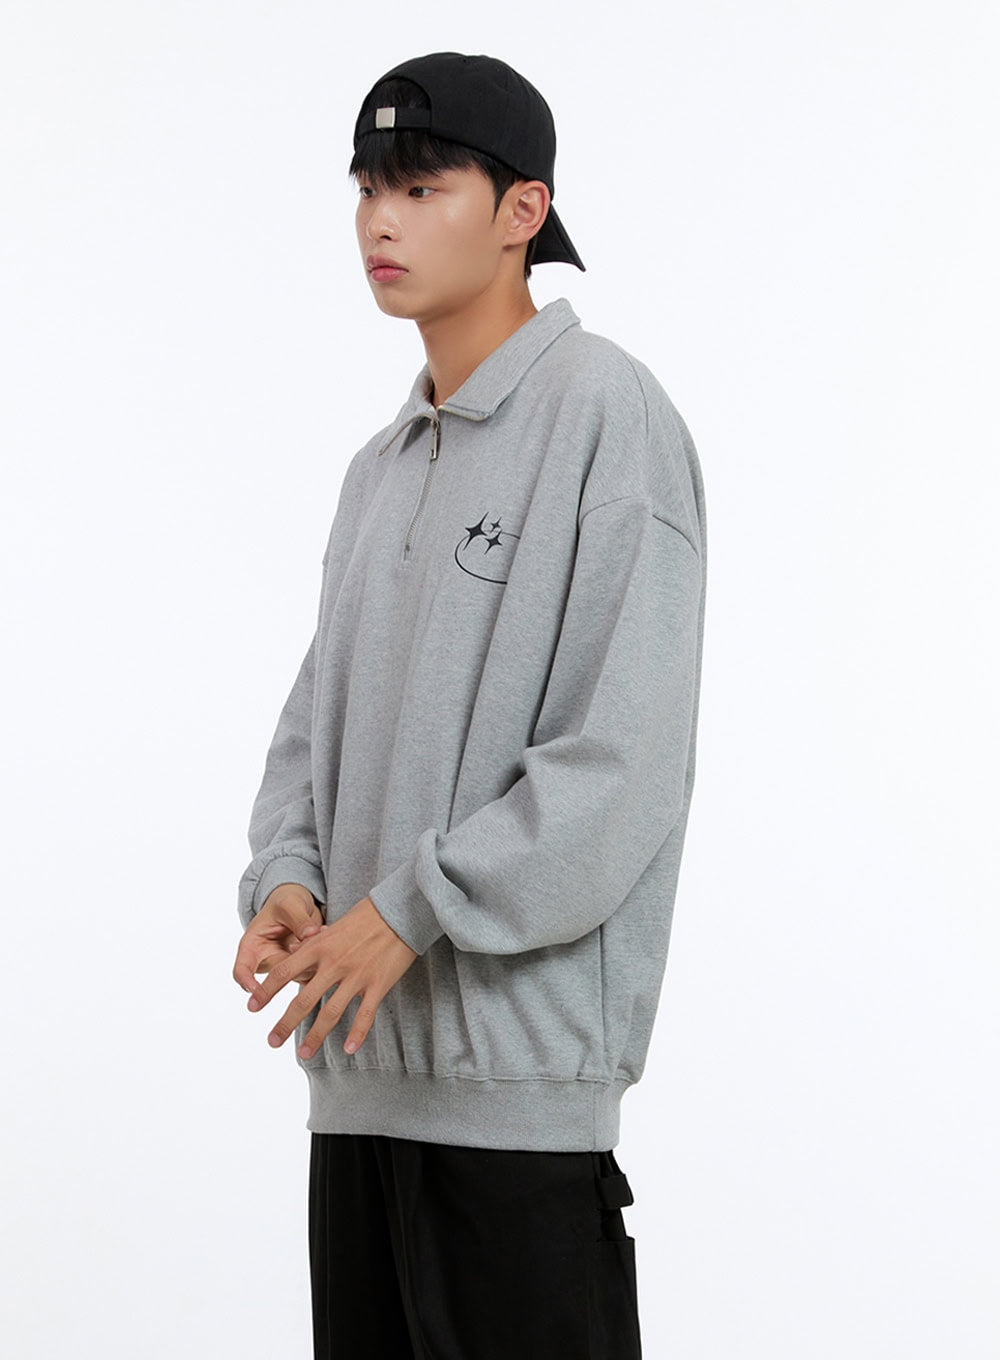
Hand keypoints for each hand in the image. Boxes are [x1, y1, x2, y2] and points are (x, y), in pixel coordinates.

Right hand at [232, 883, 324, 993]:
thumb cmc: (286, 903)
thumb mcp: (290, 905)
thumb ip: (299, 920)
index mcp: (252, 945)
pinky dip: (321, 958)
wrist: (298, 906)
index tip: (255, 990)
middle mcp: (265, 960)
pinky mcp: (300, 968)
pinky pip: (312, 972)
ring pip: (297, 976)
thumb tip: (310, 936)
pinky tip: (325, 934)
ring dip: (312, 959)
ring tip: (320, 929)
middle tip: (312, 936)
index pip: (242, 970)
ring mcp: (283, 967)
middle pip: (276, 976)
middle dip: (296, 961)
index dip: (246, 981)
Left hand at [243, 895, 418, 1058]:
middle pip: (303, 1000)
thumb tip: (297, 951)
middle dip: (285, 1024)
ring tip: (304, 1053)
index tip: (252, 1007)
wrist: (400, 910)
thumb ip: (316, 942)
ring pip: (331, 1013)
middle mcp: (334, 963)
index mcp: (319, 946)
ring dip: (315, 1036)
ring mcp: (356, 975)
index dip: (266, 991)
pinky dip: (357, 1034)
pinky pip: (365, 1014)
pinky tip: (348, 1049)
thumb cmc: (367, 915)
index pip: (284, 972)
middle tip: (271, 1041)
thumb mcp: (334, 925)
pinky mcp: (378, 984)